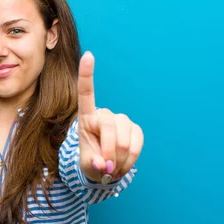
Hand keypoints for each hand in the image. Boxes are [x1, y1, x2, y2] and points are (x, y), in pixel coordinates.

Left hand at [76, 51, 143, 182]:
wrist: (105, 168)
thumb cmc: (91, 163)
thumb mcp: (86, 166)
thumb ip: (92, 164)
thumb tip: (102, 164)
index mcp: (86, 118)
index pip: (86, 93)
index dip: (87, 74)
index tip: (88, 54)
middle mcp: (104, 115)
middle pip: (108, 126)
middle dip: (108, 150)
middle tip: (106, 168)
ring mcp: (122, 121)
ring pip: (123, 138)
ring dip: (119, 158)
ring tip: (112, 167)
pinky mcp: (135, 129)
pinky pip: (137, 143)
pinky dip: (131, 158)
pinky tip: (123, 164)